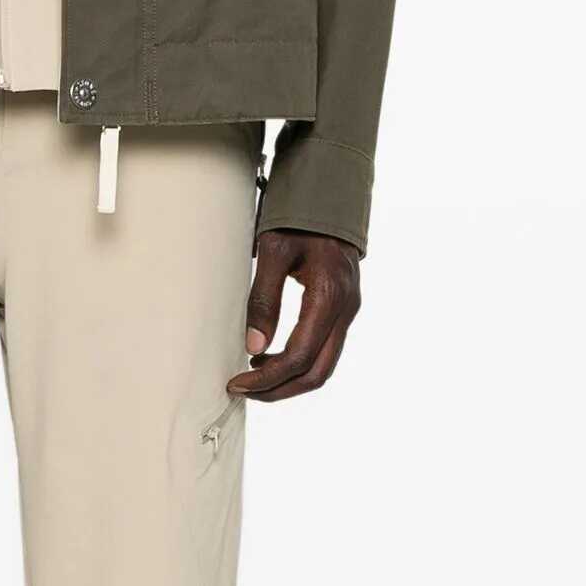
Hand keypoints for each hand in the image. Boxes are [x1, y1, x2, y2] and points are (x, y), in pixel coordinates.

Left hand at [228, 230, 362, 402]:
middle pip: (317, 373)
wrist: (328, 196)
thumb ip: (264, 299)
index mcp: (329, 296)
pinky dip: (298, 362)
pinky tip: (269, 355)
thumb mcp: (273, 252)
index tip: (237, 383)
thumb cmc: (299, 219)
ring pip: (323, 365)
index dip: (267, 379)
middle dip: (279, 389)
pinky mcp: (342, 309)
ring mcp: (348, 310)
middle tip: (244, 389)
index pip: (300, 358)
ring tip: (253, 374)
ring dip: (288, 379)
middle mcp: (345, 309)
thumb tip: (253, 345)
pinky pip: (324, 349)